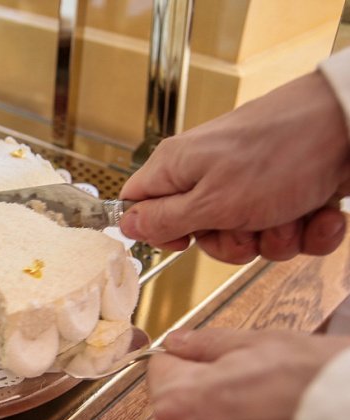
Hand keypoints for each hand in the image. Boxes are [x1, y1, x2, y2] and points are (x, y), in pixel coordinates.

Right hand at [120, 70, 349, 263]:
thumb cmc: (281, 152)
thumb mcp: (211, 202)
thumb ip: (164, 219)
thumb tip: (127, 226)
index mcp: (178, 168)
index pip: (139, 204)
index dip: (156, 230)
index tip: (182, 240)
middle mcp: (210, 174)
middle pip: (199, 233)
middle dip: (230, 243)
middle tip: (245, 227)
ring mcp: (250, 183)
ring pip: (247, 237)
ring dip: (274, 238)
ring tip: (289, 213)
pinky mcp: (287, 192)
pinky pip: (286, 232)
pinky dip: (307, 231)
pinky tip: (317, 213)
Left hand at [148, 327, 349, 419]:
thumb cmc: (314, 385)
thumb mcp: (255, 344)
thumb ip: (204, 344)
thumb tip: (178, 342)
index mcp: (178, 404)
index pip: (159, 369)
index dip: (183, 358)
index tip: (201, 355)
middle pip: (177, 405)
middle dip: (202, 391)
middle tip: (246, 380)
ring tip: (263, 408)